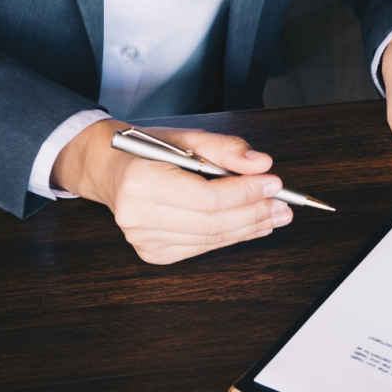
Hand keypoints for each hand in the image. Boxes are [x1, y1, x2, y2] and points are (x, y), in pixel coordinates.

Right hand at [51, 120, 290, 264]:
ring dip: (247, 228)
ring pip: (210, 239)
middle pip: (212, 223)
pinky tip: (249, 227)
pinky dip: (229, 238)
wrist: (109, 169)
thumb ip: (225, 148)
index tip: (274, 183)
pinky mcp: (152, 253)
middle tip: (282, 205)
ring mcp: (142, 239)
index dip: (246, 193)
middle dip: (254, 213)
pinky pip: (200, 248)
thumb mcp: (186, 138)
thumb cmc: (147, 150)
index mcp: (141, 181)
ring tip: (274, 216)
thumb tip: (261, 164)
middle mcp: (137, 215)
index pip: (207, 197)